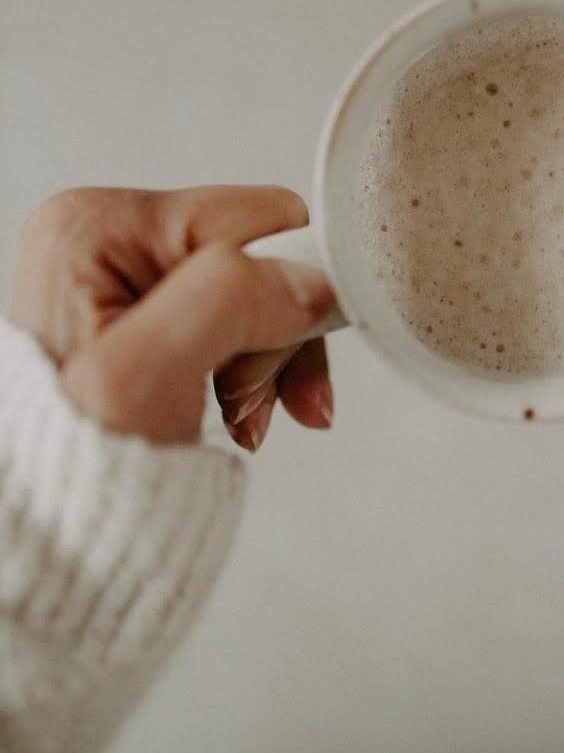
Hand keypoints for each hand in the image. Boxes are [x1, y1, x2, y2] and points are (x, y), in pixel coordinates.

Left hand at [11, 186, 335, 449]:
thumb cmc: (76, 468)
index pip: (256, 220)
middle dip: (276, 336)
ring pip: (260, 289)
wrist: (62, 532)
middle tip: (251, 404)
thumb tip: (312, 280)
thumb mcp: (142, 379)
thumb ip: (226, 302)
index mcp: (96, 225)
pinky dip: (252, 369)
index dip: (287, 294)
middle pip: (261, 255)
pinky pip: (240, 315)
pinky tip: (234, 408)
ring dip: (268, 360)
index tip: (276, 367)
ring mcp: (129, 270)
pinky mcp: (152, 307)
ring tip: (242, 416)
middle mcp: (109, 233)